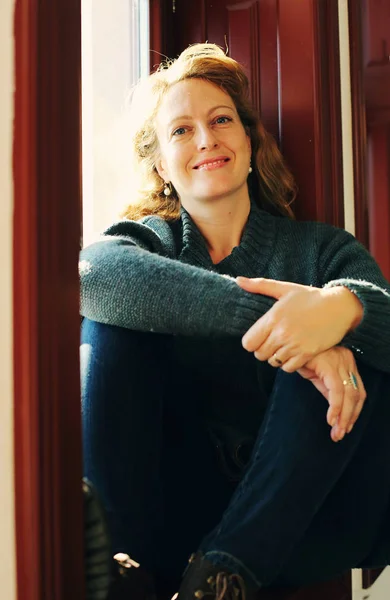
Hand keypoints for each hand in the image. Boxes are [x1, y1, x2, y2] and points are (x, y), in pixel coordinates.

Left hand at [237, 277, 362, 371]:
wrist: (339, 306)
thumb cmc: (310, 296)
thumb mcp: (284, 288)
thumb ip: (259, 285)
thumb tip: (238, 280)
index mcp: (272, 318)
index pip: (248, 343)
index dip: (252, 342)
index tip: (260, 337)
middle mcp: (281, 333)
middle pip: (259, 355)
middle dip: (263, 350)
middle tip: (273, 343)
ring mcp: (294, 344)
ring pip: (273, 362)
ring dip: (276, 357)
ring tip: (284, 347)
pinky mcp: (307, 353)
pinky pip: (289, 368)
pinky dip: (289, 364)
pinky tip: (294, 353)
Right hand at [297, 346, 365, 441]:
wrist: (286, 345)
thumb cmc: (301, 358)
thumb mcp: (318, 377)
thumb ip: (329, 390)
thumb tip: (337, 411)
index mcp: (347, 362)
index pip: (359, 391)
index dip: (355, 412)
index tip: (347, 426)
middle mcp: (346, 360)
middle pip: (356, 394)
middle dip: (349, 418)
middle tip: (340, 434)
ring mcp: (339, 361)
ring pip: (349, 394)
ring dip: (343, 417)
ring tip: (336, 431)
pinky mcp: (329, 365)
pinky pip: (336, 390)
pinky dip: (335, 407)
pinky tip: (330, 419)